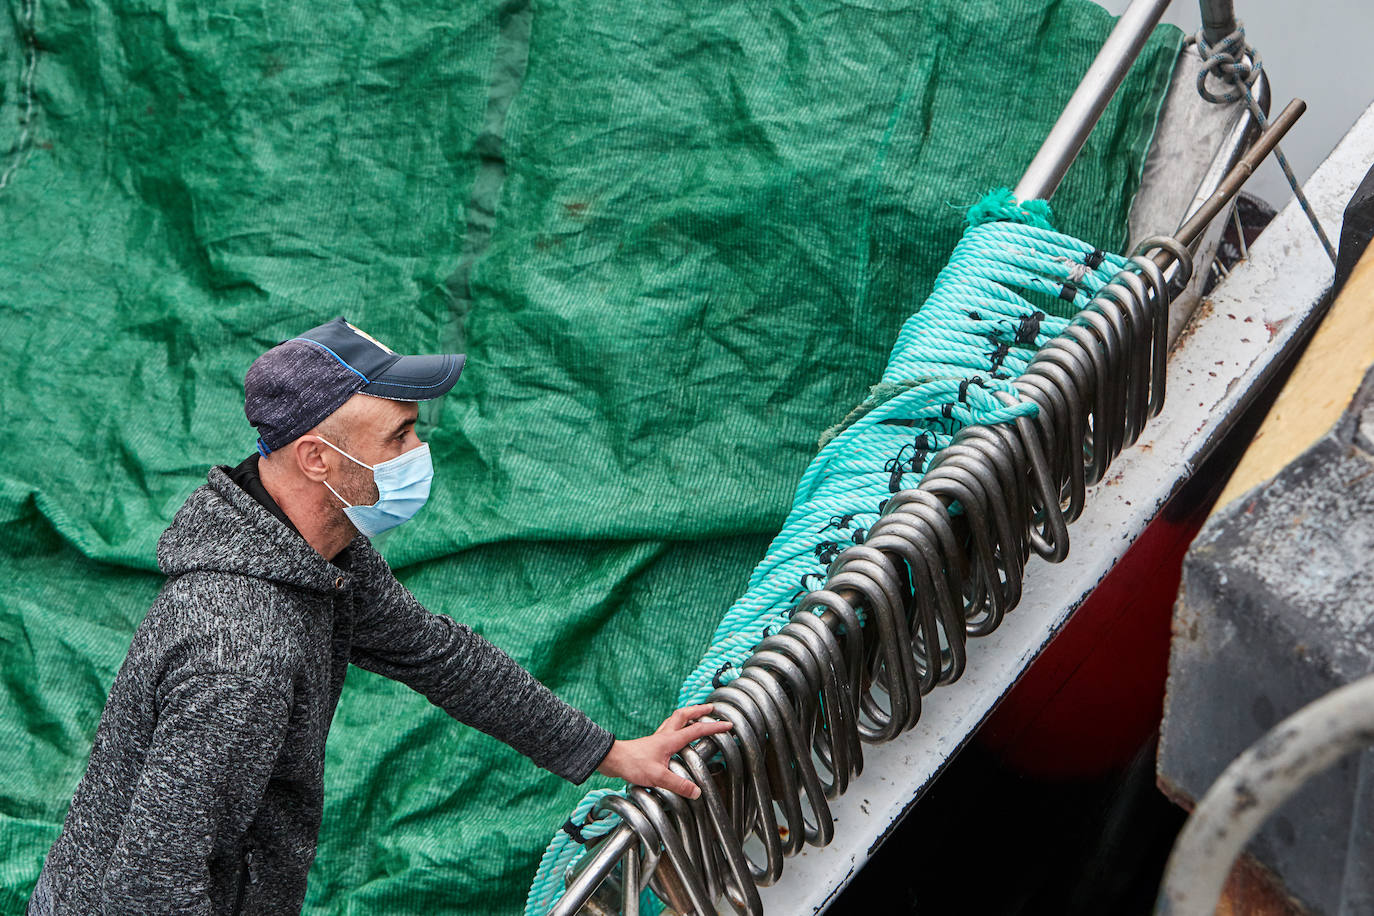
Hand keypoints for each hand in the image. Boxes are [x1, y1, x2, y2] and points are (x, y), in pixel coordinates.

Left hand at [595, 703, 732, 798]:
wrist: (613, 759)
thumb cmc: (633, 765)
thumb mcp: (658, 777)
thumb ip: (678, 784)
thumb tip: (697, 792)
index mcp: (671, 740)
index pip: (697, 730)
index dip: (714, 727)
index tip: (728, 724)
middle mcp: (665, 735)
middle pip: (684, 715)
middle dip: (699, 710)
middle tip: (711, 709)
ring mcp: (658, 738)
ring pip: (675, 719)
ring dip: (688, 715)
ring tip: (697, 715)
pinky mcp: (652, 743)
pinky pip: (668, 728)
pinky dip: (677, 726)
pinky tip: (677, 734)